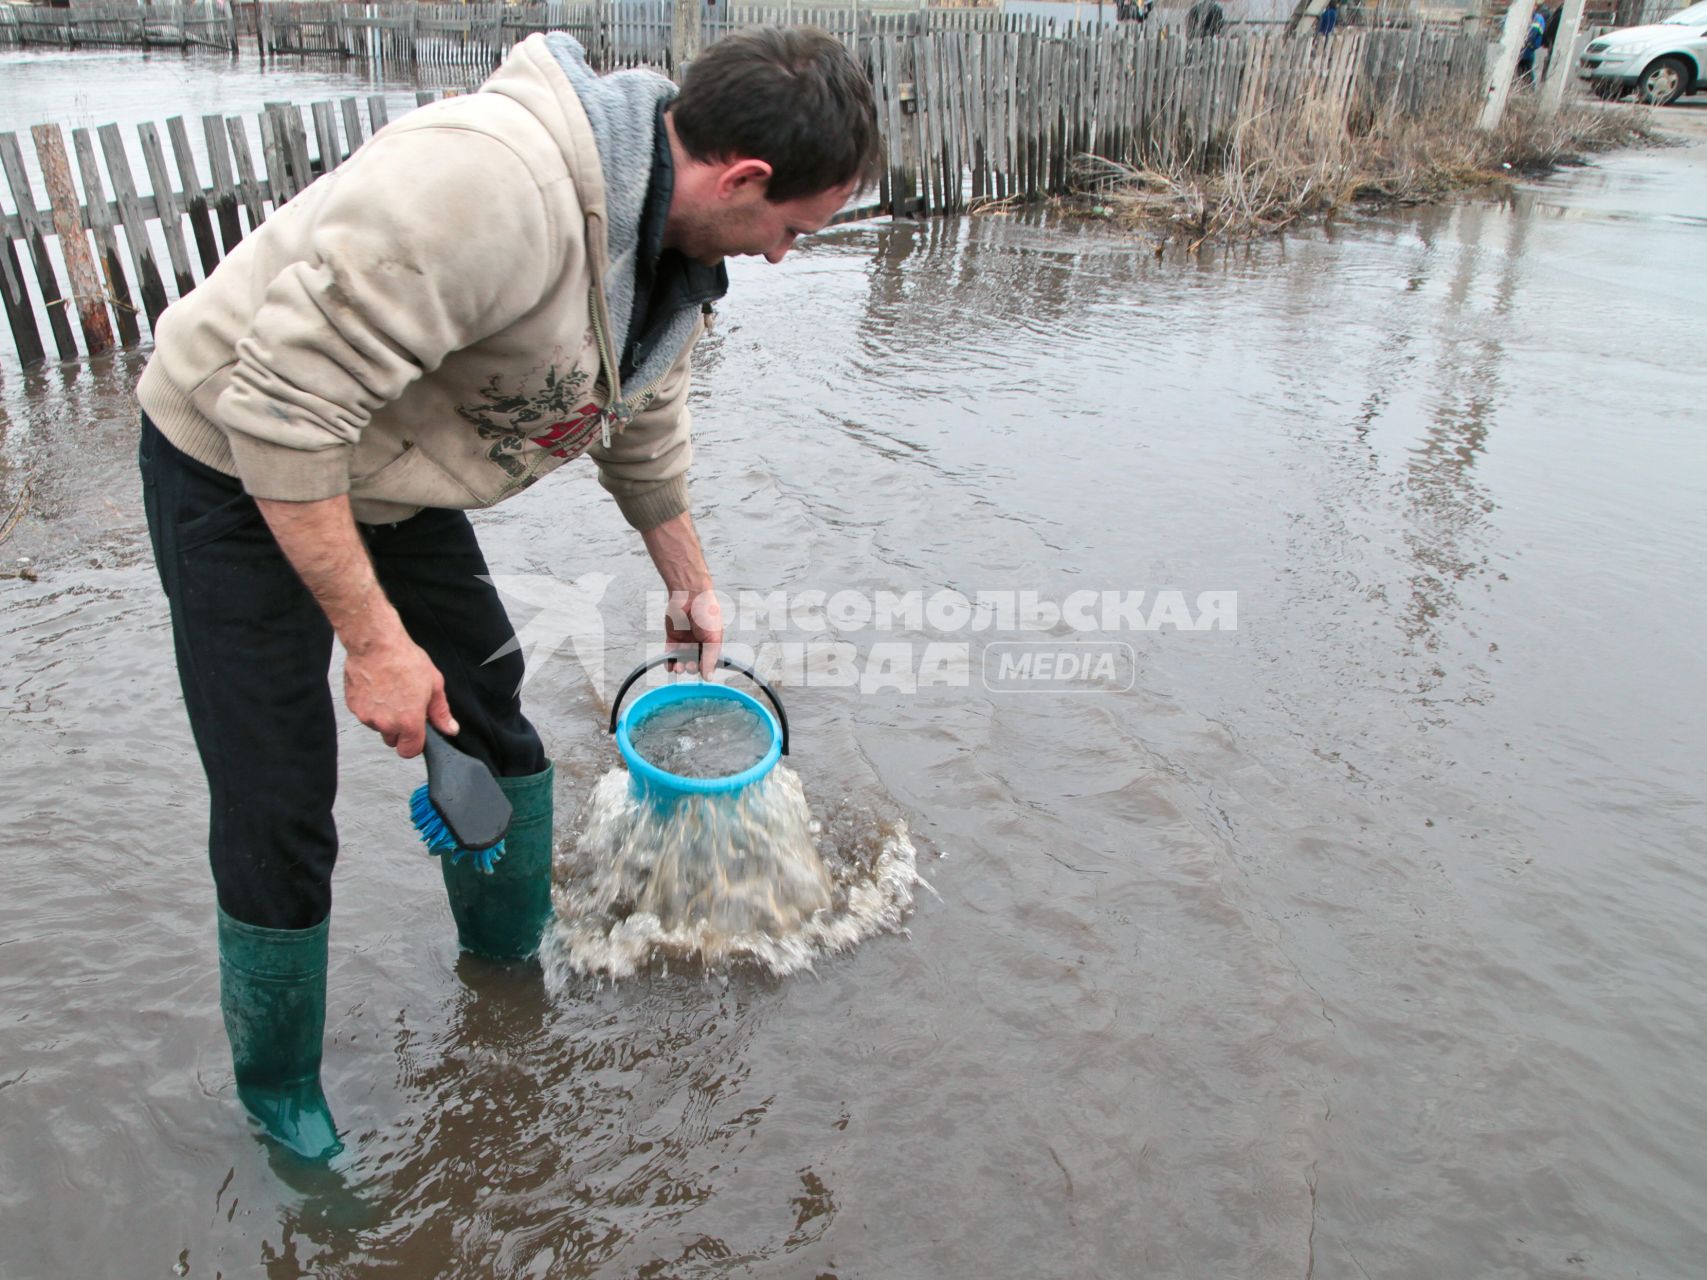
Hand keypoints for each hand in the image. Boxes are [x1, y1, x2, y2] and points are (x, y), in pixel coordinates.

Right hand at [342, 631, 458, 757]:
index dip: (414, 743)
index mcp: (409, 721)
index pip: (409, 751)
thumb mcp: (434, 684)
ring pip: (378, 727)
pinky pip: (365, 714)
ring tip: (390, 692)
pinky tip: (377, 689)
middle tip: (404, 706)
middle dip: (399, 729)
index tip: (416, 733)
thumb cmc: (404, 660)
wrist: (375, 644)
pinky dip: (370, 706)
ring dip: (384, 717)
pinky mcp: (354, 707)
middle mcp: (386, 723)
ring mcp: (367, 716)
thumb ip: (441, 712)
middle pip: (393, 740)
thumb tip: (450, 728)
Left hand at [664, 587, 722, 676]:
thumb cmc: (707, 614)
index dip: (705, 669)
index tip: (702, 672)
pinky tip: (669, 667)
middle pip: (694, 663)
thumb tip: (708, 678)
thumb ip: (710, 658)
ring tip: (679, 668)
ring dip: (680, 667)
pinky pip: (670, 654)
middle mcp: (699, 644)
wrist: (690, 595)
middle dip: (692, 667)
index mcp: (712, 644)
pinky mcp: (672, 638)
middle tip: (689, 665)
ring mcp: (685, 641)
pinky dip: (669, 662)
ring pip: (682, 660)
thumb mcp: (713, 637)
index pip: (709, 663)